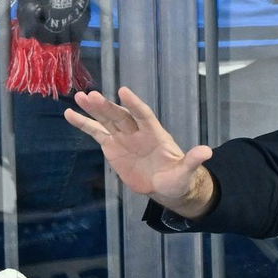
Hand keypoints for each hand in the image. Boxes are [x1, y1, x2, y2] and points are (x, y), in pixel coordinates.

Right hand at [65, 86, 215, 215]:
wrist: (166, 186)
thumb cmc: (178, 177)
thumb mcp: (187, 171)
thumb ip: (193, 160)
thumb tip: (208, 152)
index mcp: (155, 134)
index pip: (143, 115)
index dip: (134, 104)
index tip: (123, 91)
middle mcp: (137, 131)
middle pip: (120, 116)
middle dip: (107, 106)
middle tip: (91, 96)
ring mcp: (123, 137)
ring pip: (106, 120)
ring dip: (93, 109)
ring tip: (79, 97)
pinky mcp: (112, 146)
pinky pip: (96, 132)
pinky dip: (83, 123)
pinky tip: (69, 114)